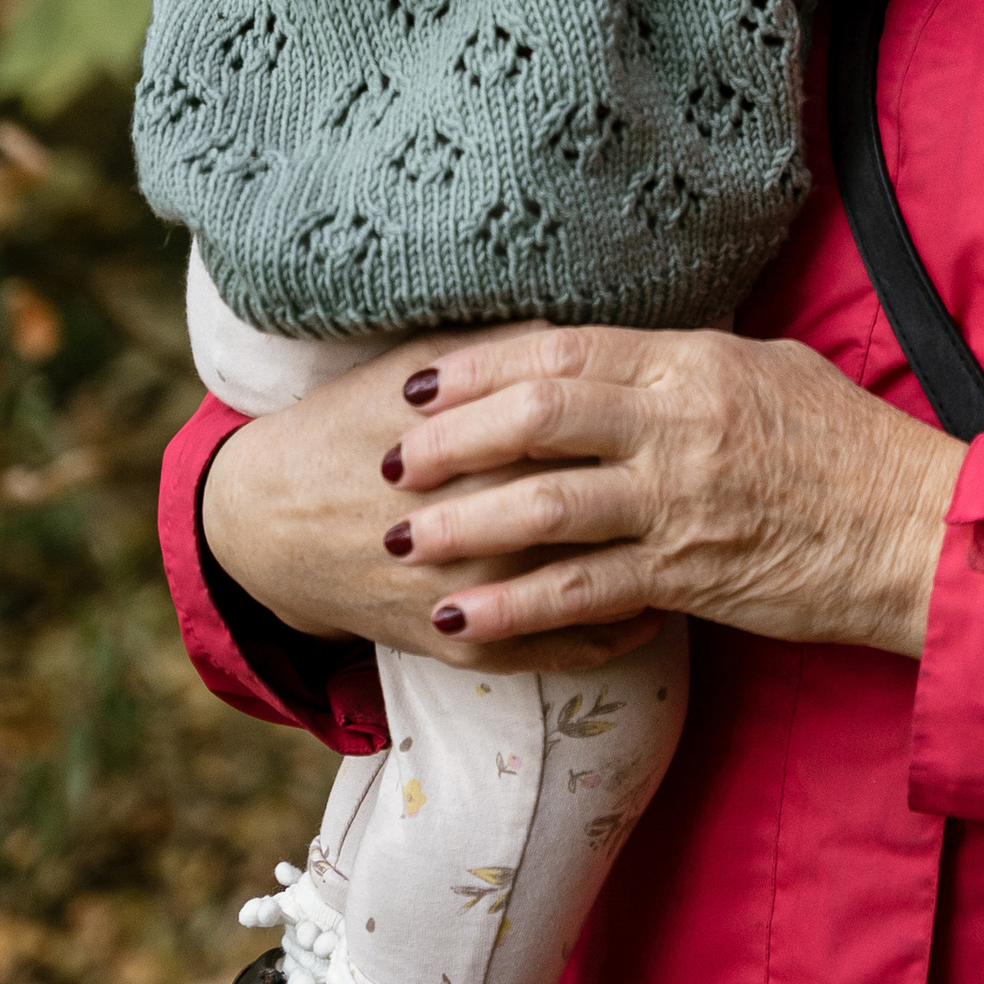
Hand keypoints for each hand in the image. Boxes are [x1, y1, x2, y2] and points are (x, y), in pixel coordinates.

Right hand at [200, 336, 666, 677]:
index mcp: (468, 448)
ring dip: (643, 573)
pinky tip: (652, 613)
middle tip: (716, 483)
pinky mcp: (453, 644)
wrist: (266, 522)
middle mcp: (468, 526)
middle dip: (654, 503)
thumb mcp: (414, 364)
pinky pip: (548, 649)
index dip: (638, 430)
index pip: (574, 439)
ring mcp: (462, 594)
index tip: (694, 415)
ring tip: (697, 548)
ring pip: (575, 590)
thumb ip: (507, 351)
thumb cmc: (350, 426)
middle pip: (586, 514)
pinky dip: (606, 635)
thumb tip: (593, 333)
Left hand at [359, 324, 966, 661]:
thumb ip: (689, 367)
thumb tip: (620, 362)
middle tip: (389, 462)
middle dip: (449, 440)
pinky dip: (512, 608)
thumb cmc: (854, 450)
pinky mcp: (689, 574)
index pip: (563, 350)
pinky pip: (580, 593)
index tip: (419, 382)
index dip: (479, 366)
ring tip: (402, 543)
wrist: (918, 532)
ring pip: (542, 507)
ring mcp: (681, 501)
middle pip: (536, 417)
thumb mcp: (773, 373)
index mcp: (694, 363)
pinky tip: (461, 621)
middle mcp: (679, 423)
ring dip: (460, 526)